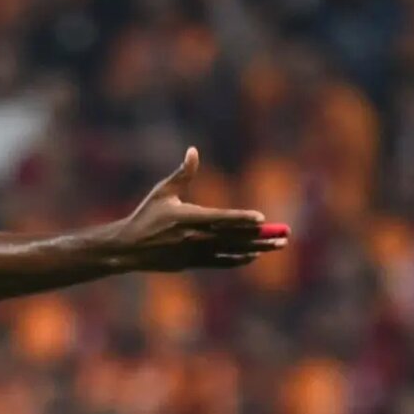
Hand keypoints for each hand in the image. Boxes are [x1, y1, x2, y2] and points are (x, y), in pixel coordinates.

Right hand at [115, 147, 285, 270]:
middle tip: (284, 235)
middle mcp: (195, 237)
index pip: (221, 219)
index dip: (241, 219)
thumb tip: (193, 151)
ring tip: (278, 246)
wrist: (129, 248)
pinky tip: (253, 256)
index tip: (261, 219)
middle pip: (234, 237)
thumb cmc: (146, 216)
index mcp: (189, 218)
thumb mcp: (162, 192)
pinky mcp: (193, 263)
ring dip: (257, 248)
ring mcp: (196, 252)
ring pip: (232, 251)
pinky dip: (238, 259)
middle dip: (261, 237)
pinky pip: (221, 262)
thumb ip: (183, 173)